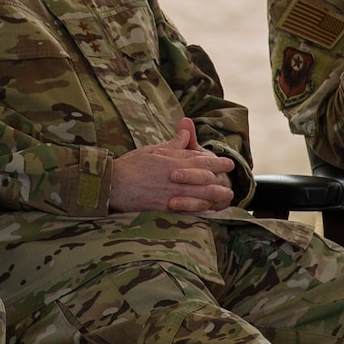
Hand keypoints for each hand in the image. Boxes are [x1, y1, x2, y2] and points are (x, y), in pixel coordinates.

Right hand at [107, 119, 235, 213]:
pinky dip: (202, 210)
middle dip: (222, 182)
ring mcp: (173, 195)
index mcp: (175, 162)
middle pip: (207, 181)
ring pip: (202, 197)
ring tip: (225, 198)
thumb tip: (186, 133)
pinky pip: (189, 210)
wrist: (112, 184)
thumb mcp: (153, 149)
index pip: (204, 161)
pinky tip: (209, 210)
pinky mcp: (166, 208)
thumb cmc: (130, 165)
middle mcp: (177, 179)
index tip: (229, 163)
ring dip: (216, 197)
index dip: (219, 163)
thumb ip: (173, 144)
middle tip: (231, 184)